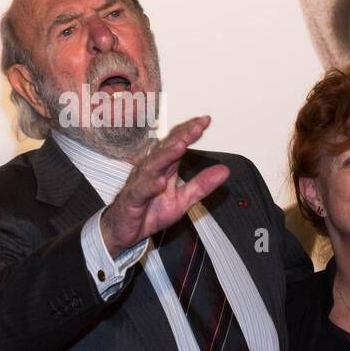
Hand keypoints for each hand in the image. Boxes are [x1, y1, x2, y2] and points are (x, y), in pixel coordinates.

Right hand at [99, 116, 229, 256]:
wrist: (124, 230)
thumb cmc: (150, 211)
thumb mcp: (182, 200)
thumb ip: (201, 185)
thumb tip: (225, 170)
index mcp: (164, 167)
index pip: (176, 142)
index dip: (190, 131)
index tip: (205, 120)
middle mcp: (151, 169)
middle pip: (166, 149)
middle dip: (182, 136)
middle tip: (197, 126)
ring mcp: (140, 183)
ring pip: (152, 165)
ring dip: (166, 155)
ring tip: (181, 146)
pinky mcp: (132, 200)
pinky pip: (140, 191)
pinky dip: (150, 185)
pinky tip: (160, 181)